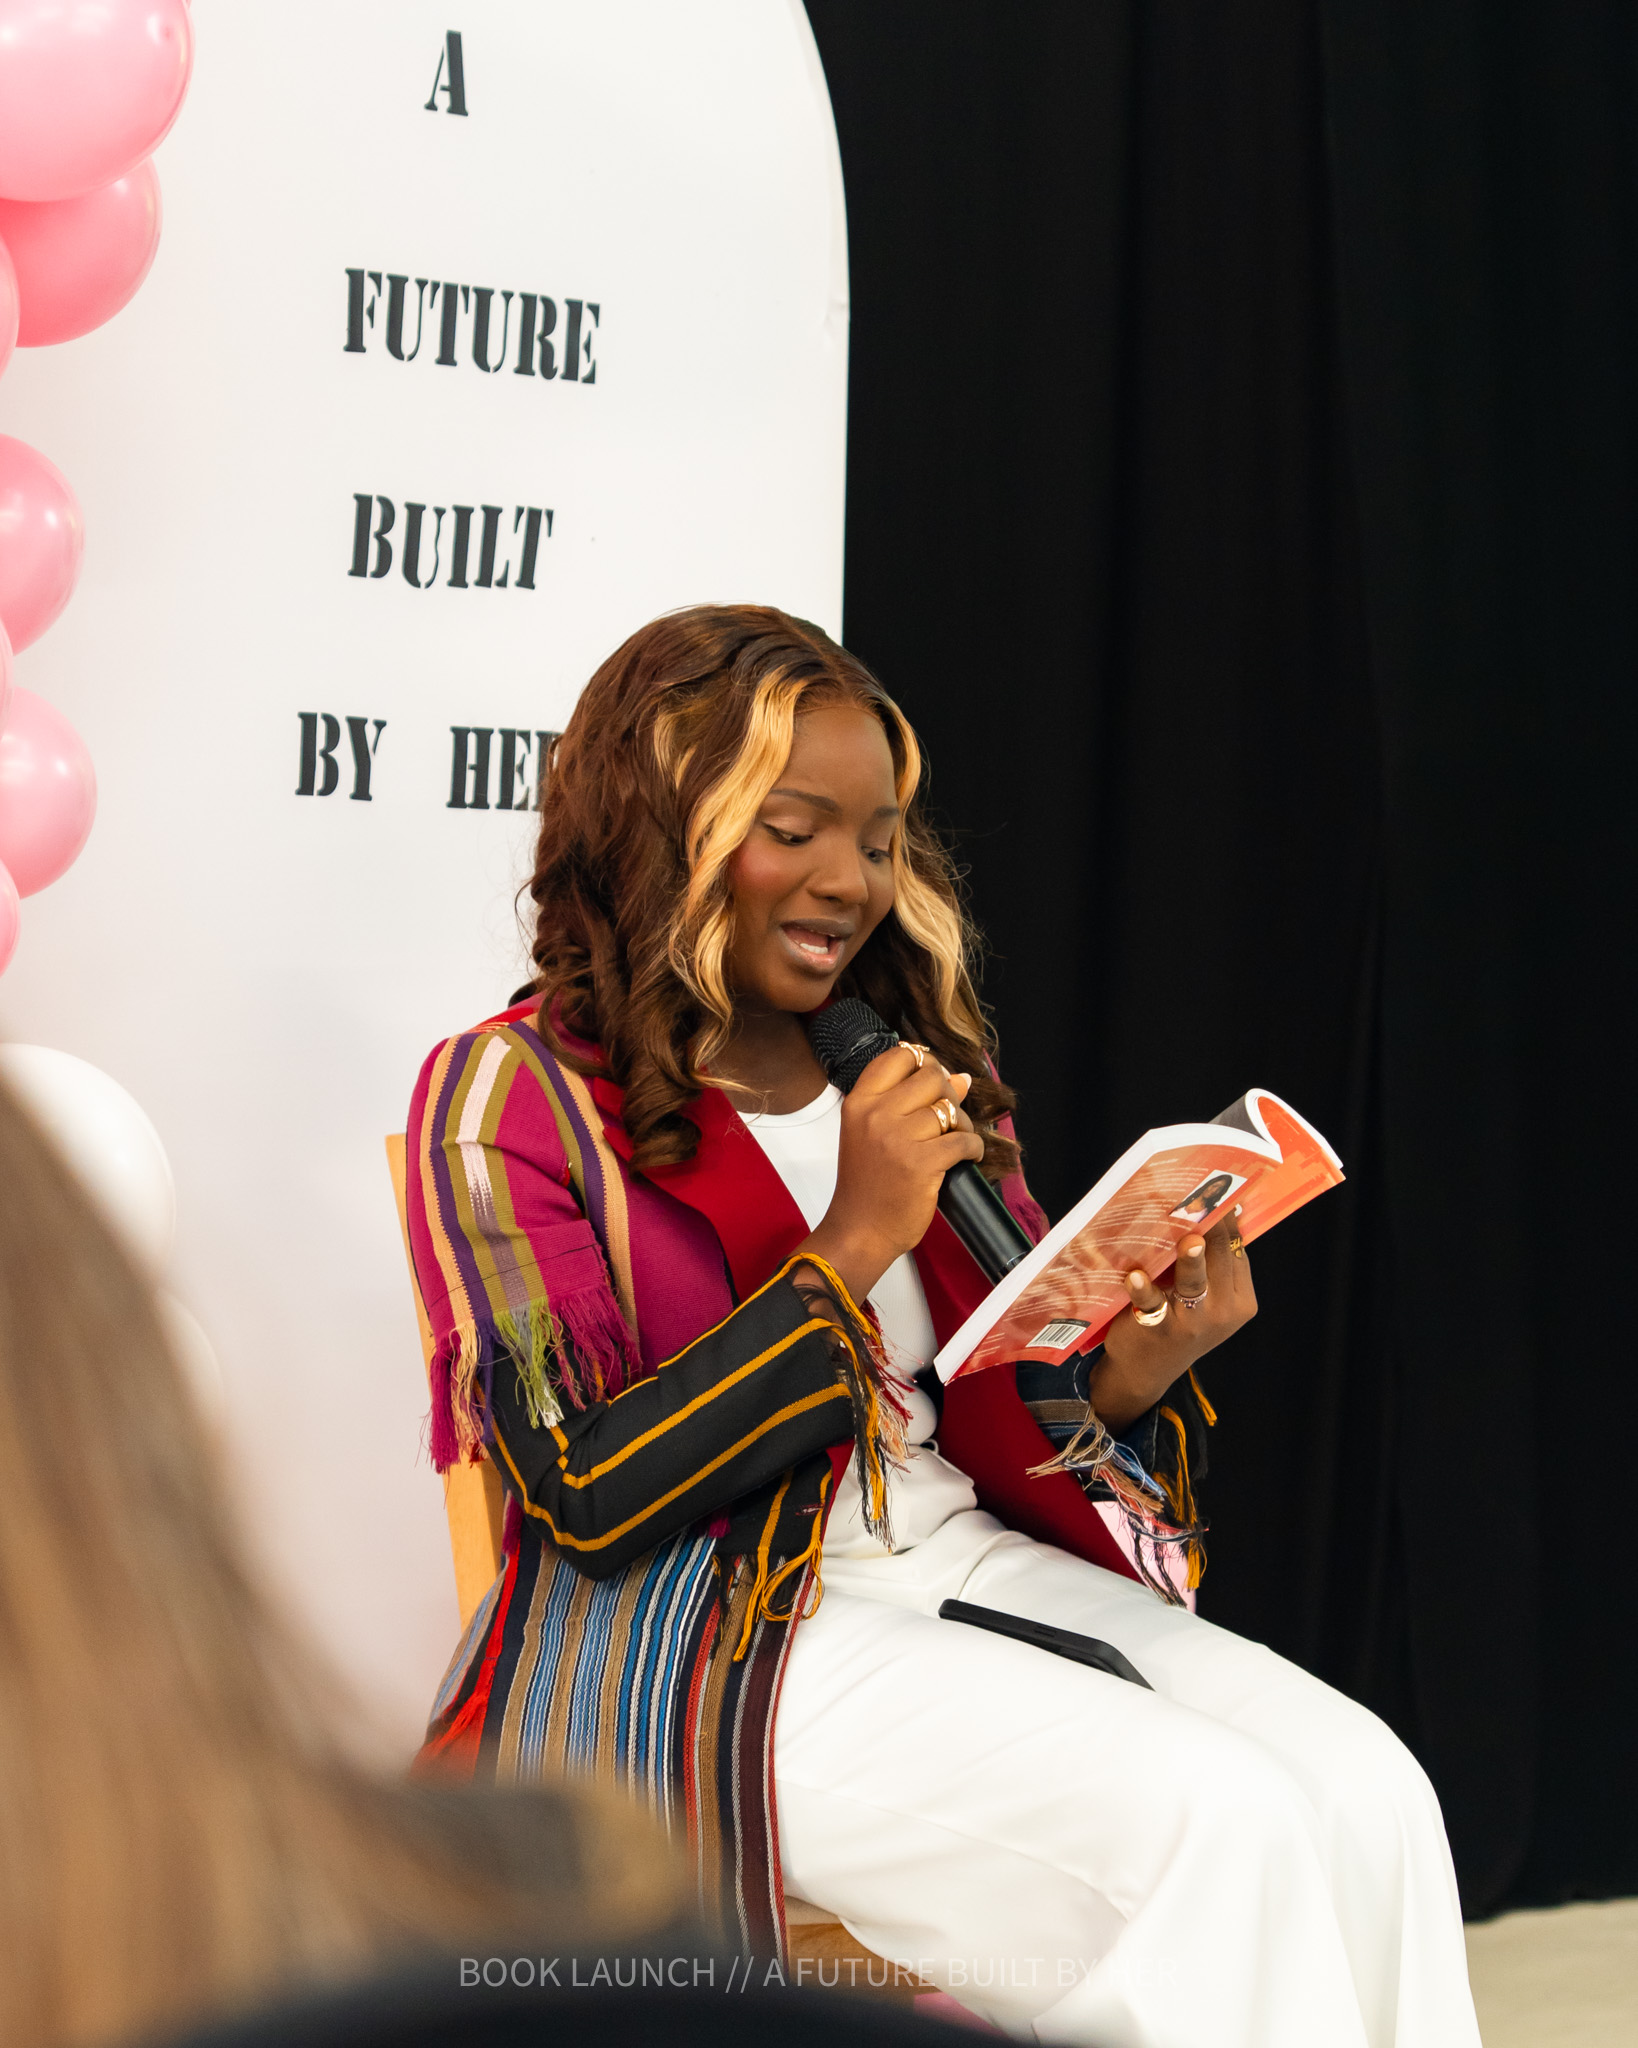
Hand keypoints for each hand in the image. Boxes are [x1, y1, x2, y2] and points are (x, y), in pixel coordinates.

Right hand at [796, 1044, 984, 1303]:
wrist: (860, 1230)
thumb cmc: (866, 1183)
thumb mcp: (874, 1133)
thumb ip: (911, 1102)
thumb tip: (962, 1078)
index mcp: (859, 1102)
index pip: (899, 1055)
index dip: (924, 1062)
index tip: (933, 1080)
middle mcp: (876, 1114)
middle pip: (931, 1076)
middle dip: (948, 1093)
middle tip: (946, 1116)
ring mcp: (898, 1138)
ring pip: (950, 1109)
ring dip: (962, 1123)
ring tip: (954, 1140)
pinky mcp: (922, 1163)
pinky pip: (964, 1139)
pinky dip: (972, 1147)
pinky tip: (965, 1156)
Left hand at [1087, 1208, 1256, 1432]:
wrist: (1147, 1370)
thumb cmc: (1179, 1320)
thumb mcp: (1207, 1298)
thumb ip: (1212, 1264)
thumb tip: (1216, 1208)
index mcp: (1240, 1300)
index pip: (1236, 1250)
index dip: (1225, 1219)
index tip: (1216, 1191)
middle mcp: (1222, 1311)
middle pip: (1218, 1259)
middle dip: (1211, 1228)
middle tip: (1201, 1199)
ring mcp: (1192, 1323)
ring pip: (1195, 1283)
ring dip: (1191, 1260)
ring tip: (1189, 1240)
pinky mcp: (1159, 1330)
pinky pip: (1153, 1306)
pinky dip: (1143, 1289)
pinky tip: (1135, 1276)